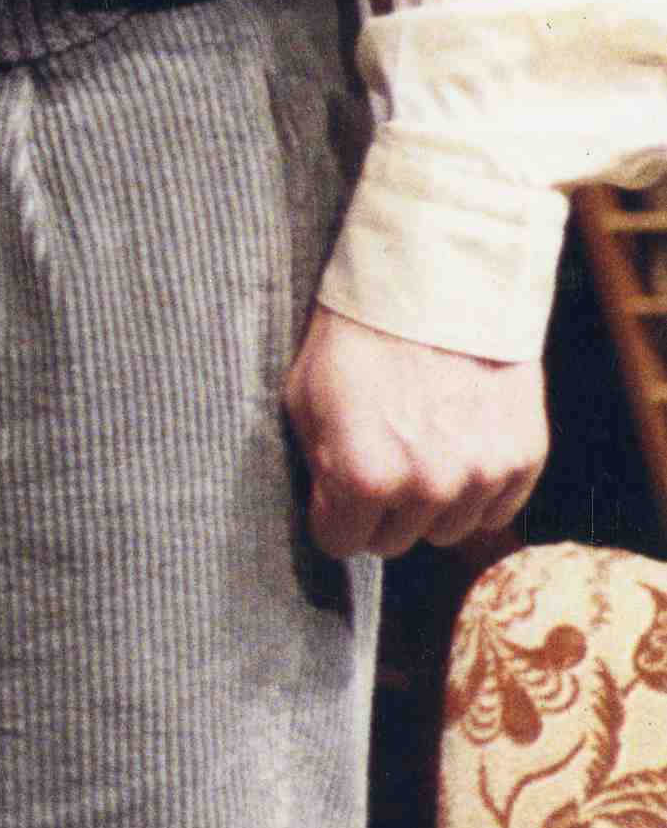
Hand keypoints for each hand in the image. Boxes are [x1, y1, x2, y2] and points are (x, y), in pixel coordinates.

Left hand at [286, 304, 546, 556]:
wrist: (434, 285)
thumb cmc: (355, 337)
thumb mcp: (304, 399)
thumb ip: (319, 467)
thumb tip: (330, 511)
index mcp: (363, 478)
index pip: (341, 542)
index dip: (333, 517)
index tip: (335, 495)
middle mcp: (426, 488)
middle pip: (395, 541)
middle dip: (379, 511)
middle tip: (379, 462)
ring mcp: (480, 476)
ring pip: (447, 531)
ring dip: (431, 504)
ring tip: (420, 449)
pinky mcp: (523, 460)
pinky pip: (495, 510)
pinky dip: (477, 490)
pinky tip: (459, 447)